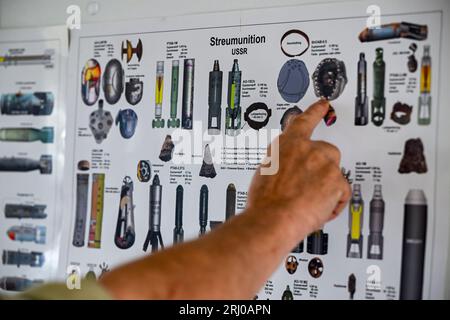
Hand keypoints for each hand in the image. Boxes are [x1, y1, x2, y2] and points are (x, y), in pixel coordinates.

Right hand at [246, 99, 350, 234]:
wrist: (273, 218)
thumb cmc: (265, 199)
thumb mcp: (265, 171)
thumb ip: (282, 161)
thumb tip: (288, 165)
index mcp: (287, 144)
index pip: (304, 121)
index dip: (315, 111)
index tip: (323, 103)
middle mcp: (308, 149)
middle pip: (327, 152)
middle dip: (322, 168)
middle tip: (308, 185)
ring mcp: (325, 164)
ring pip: (334, 175)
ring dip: (326, 187)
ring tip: (307, 202)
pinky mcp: (337, 181)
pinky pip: (342, 193)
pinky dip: (333, 204)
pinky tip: (316, 209)